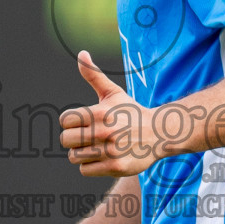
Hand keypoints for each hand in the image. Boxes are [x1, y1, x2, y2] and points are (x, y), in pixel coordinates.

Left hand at [59, 51, 159, 176]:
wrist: (158, 133)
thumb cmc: (130, 112)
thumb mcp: (113, 93)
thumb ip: (94, 75)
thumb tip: (81, 53)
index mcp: (100, 112)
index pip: (65, 120)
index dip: (70, 122)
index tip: (82, 122)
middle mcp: (105, 131)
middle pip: (65, 140)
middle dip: (73, 138)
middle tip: (86, 136)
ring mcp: (110, 150)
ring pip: (74, 156)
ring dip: (82, 153)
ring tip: (96, 147)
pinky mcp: (115, 167)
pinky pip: (85, 170)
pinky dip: (90, 165)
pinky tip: (103, 157)